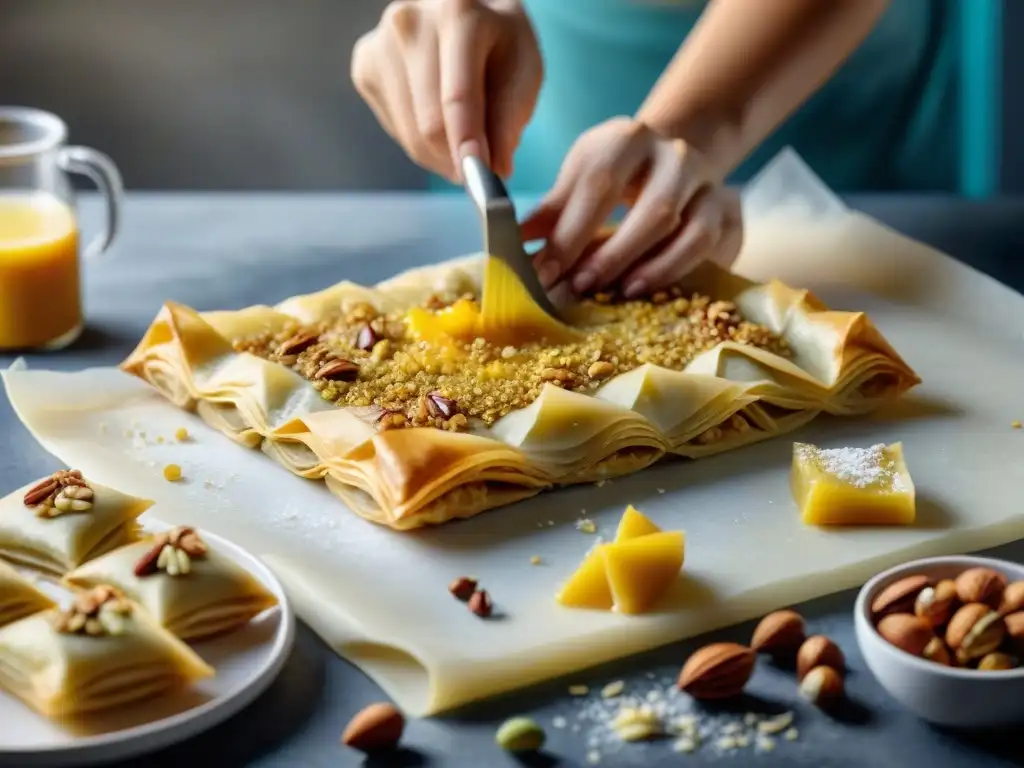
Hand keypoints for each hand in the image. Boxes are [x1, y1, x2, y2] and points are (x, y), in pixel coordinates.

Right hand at [350, 0, 542, 181]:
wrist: (465, 14)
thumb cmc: (500, 41)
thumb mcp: (525, 68)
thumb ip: (511, 116)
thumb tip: (496, 168)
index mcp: (458, 13)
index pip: (458, 96)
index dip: (468, 144)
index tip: (480, 178)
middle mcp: (410, 23)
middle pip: (429, 124)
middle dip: (458, 159)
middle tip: (481, 169)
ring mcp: (381, 45)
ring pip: (410, 135)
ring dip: (441, 156)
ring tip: (465, 140)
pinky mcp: (365, 68)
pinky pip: (397, 130)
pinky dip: (421, 141)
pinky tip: (438, 118)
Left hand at [521, 117, 741, 298]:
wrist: (678, 159)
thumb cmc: (618, 177)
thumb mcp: (582, 182)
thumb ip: (551, 215)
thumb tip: (510, 247)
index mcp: (623, 139)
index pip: (596, 183)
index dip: (568, 232)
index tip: (542, 272)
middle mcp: (668, 152)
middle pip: (640, 204)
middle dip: (605, 252)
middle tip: (575, 287)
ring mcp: (701, 178)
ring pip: (674, 222)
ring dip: (636, 261)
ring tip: (608, 291)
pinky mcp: (723, 205)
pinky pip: (700, 241)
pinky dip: (669, 267)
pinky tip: (640, 287)